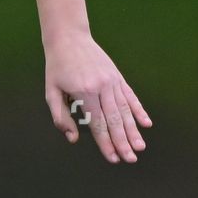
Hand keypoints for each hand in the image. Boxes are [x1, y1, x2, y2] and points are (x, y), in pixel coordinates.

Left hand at [43, 29, 151, 162]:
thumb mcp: (51, 92)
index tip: (113, 159)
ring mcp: (112, 81)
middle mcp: (101, 87)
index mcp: (84, 92)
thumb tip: (73, 138)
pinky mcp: (117, 76)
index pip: (97, 123)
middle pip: (114, 120)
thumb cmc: (57, 68)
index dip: (105, 143)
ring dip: (133, 130)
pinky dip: (139, 110)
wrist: (69, 38)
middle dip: (123, 142)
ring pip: (125, 110)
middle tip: (131, 159)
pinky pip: (130, 96)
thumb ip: (60, 117)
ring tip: (140, 147)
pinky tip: (146, 123)